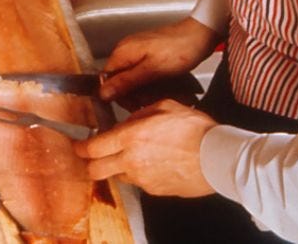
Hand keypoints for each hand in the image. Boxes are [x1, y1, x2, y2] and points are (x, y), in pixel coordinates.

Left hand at [74, 99, 216, 196]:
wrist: (220, 157)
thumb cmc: (195, 129)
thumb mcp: (163, 107)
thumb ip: (139, 113)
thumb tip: (128, 120)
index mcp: (130, 137)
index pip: (92, 148)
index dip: (80, 147)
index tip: (77, 145)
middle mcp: (132, 161)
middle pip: (95, 170)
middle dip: (90, 163)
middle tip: (92, 155)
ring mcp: (144, 179)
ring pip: (117, 177)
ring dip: (116, 168)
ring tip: (130, 157)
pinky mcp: (157, 191)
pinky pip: (139, 183)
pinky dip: (139, 175)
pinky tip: (152, 164)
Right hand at [100, 16, 220, 102]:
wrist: (200, 34)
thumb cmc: (180, 50)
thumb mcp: (152, 70)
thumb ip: (126, 82)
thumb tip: (103, 93)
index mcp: (122, 52)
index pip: (106, 79)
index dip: (117, 95)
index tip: (133, 104)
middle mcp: (126, 49)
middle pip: (118, 78)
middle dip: (132, 93)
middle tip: (149, 102)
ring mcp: (137, 49)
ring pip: (130, 76)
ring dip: (142, 89)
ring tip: (158, 94)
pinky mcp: (148, 52)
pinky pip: (141, 71)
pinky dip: (149, 81)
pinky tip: (161, 86)